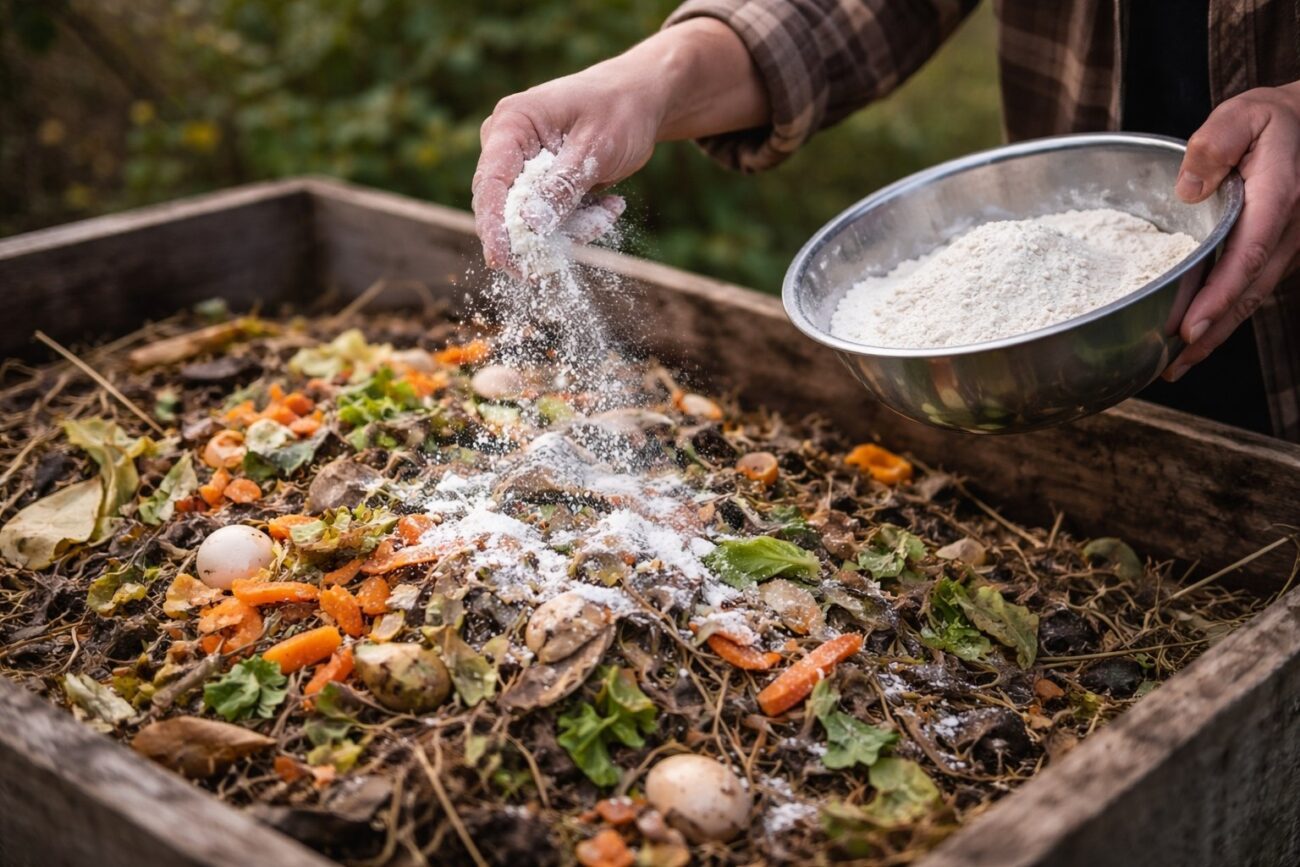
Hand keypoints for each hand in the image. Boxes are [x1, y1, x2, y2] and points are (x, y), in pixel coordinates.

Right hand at [472, 19, 767, 271]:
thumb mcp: (596, 149)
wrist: (640, 99)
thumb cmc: (619, 111)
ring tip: (610, 208)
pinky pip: (548, 218)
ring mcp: (520, 165)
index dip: (493, 225)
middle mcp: (506, 145)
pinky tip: (609, 204)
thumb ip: (563, 186)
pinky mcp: (537, 183)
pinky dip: (578, 220)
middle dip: (543, 232)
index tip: (503, 260)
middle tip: (592, 228)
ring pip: (531, 220)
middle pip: (504, 207)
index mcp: (512, 124)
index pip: (489, 182)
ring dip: (572, 227)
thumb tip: (530, 225)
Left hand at [1167, 82, 1299, 380]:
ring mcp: (1284, 246)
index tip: (1189, 328)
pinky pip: (1249, 289)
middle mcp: (1286, 231)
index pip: (1247, 256)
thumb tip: (1189, 189)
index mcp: (1278, 199)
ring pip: (1250, 299)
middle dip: (1210, 334)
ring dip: (1214, 335)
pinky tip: (1192, 339)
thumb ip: (1216, 144)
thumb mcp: (1244, 115)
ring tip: (1173, 367)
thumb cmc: (1272, 122)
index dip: (1219, 296)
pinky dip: (1222, 316)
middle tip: (1171, 368)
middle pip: (1248, 293)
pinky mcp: (1274, 252)